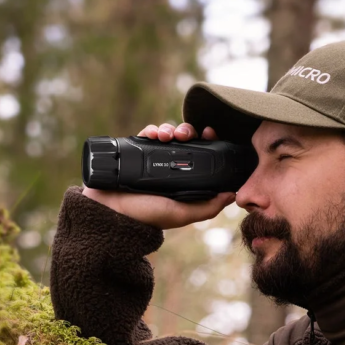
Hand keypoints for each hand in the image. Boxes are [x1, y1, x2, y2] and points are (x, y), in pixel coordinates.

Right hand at [82, 123, 232, 229]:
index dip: (207, 141)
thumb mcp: (181, 214)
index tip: (209, 132)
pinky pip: (145, 134)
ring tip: (166, 135)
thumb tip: (232, 195)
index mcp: (182, 179)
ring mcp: (150, 159)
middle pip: (183, 140)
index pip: (200, 154)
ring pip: (166, 134)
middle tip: (185, 134)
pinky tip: (153, 134)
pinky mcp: (134, 152)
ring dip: (170, 128)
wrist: (112, 213)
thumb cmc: (146, 217)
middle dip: (187, 131)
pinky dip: (151, 129)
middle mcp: (168, 167)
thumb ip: (207, 207)